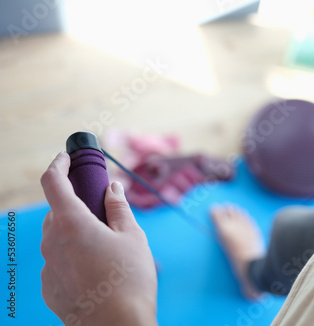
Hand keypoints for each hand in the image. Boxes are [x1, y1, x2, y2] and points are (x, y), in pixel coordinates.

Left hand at [40, 152, 157, 325]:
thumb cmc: (129, 279)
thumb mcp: (132, 236)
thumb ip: (119, 207)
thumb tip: (112, 188)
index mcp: (72, 224)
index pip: (53, 182)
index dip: (59, 164)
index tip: (66, 157)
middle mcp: (53, 242)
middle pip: (58, 211)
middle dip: (76, 204)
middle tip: (101, 209)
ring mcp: (49, 267)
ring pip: (57, 236)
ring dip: (75, 231)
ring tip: (104, 245)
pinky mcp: (50, 287)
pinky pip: (58, 261)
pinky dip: (72, 255)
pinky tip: (96, 269)